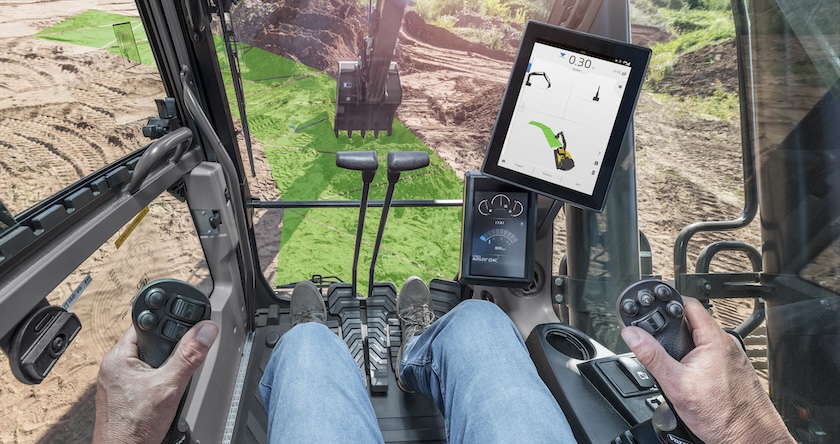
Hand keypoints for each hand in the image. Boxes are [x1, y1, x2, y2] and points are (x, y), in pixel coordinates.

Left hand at [92, 320, 218, 443]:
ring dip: (163, 367)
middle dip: (168, 349)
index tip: (185, 324)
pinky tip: (164, 393)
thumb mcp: (170, 386)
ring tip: (173, 379)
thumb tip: (205, 331)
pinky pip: (143, 378)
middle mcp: (114, 367)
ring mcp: (117, 383)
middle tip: (180, 359)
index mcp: (118, 357)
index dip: (166, 323)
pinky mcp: (122, 396)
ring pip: (147, 362)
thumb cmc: (133, 427)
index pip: (145, 324)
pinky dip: (157, 382)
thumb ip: (188, 356)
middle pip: (149, 343)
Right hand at [621, 297, 793, 443]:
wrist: (750, 438)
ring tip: (672, 363)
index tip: (652, 305)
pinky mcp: (733, 370)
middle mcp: (727, 344)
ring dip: (684, 346)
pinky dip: (695, 359)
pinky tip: (689, 377)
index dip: (668, 301)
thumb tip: (633, 334)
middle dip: (672, 328)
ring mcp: (731, 357)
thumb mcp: (675, 384)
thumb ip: (652, 356)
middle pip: (693, 322)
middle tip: (656, 339)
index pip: (689, 304)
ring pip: (701, 340)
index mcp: (715, 340)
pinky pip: (710, 355)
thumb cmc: (722, 415)